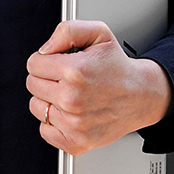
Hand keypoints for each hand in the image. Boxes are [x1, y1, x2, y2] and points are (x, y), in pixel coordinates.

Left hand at [25, 20, 172, 155]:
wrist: (140, 96)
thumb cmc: (117, 67)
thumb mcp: (99, 33)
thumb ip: (67, 30)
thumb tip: (45, 48)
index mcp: (75, 71)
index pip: (33, 64)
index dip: (44, 60)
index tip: (57, 63)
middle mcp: (73, 99)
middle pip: (32, 84)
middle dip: (46, 78)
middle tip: (66, 78)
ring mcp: (74, 123)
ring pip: (36, 107)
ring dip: (48, 100)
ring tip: (69, 94)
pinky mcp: (76, 142)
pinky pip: (45, 130)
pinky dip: (53, 123)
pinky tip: (69, 112)